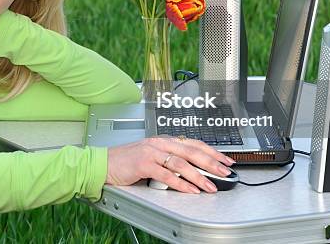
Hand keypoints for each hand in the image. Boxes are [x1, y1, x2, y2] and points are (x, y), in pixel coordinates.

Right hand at [105, 137, 235, 193]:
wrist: (104, 163)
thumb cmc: (126, 162)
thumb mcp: (151, 157)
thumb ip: (169, 160)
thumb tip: (191, 170)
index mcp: (163, 140)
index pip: (193, 143)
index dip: (212, 151)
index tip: (226, 159)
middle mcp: (159, 143)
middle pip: (191, 151)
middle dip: (211, 162)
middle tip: (225, 171)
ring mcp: (151, 152)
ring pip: (181, 163)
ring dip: (199, 176)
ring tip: (211, 185)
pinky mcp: (143, 164)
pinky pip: (166, 174)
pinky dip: (181, 183)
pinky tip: (190, 189)